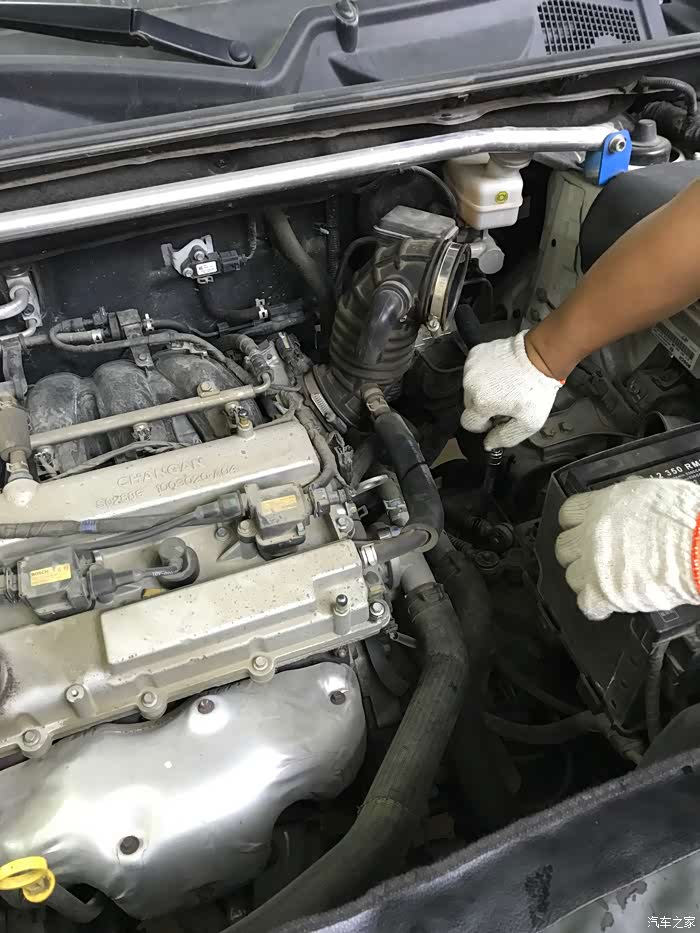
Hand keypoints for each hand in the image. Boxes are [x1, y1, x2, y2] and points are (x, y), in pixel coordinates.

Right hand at [460, 332, 560, 449]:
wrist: (541, 355)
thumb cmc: (536, 386)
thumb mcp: (528, 423)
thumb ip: (506, 438)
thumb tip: (489, 443)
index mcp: (481, 403)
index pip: (469, 423)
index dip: (483, 425)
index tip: (496, 419)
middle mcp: (471, 384)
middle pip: (469, 405)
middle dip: (484, 406)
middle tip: (504, 401)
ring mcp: (472, 367)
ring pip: (471, 388)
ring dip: (484, 389)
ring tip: (505, 385)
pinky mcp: (476, 354)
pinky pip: (474, 371)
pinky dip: (484, 374)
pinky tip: (501, 374)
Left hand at [555, 477, 699, 620]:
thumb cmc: (688, 519)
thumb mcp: (653, 491)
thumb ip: (630, 497)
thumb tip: (629, 497)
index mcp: (602, 505)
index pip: (568, 513)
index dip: (576, 523)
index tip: (582, 529)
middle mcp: (592, 533)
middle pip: (564, 546)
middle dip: (577, 552)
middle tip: (593, 556)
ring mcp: (594, 564)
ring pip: (571, 576)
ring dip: (585, 579)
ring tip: (604, 580)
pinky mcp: (604, 593)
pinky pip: (586, 604)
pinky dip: (596, 606)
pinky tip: (607, 603)